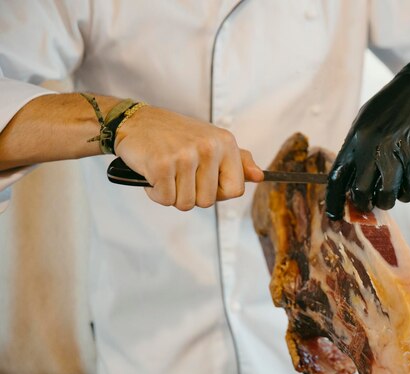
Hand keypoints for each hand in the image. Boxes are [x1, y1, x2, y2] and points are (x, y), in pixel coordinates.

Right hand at [114, 106, 262, 210]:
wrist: (136, 122)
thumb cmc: (176, 135)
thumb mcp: (211, 142)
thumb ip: (238, 161)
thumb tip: (260, 177)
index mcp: (225, 142)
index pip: (236, 190)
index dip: (218, 193)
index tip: (204, 180)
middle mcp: (208, 147)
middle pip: (208, 201)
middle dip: (191, 194)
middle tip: (179, 174)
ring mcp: (185, 155)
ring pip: (186, 203)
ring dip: (172, 194)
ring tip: (166, 172)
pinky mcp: (162, 165)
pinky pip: (165, 199)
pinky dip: (155, 192)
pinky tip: (153, 173)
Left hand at [325, 58, 409, 219]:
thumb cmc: (392, 107)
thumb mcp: (366, 122)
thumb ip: (356, 150)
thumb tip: (350, 184)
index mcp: (355, 139)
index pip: (337, 178)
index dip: (334, 202)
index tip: (335, 216)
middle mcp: (373, 148)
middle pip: (360, 193)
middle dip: (364, 205)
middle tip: (370, 204)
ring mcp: (397, 154)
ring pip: (386, 197)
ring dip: (387, 201)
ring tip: (391, 191)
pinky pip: (409, 191)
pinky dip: (407, 193)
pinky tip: (408, 181)